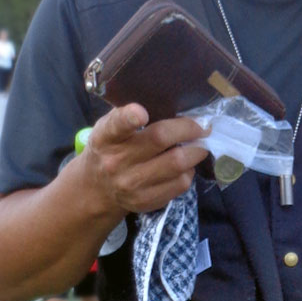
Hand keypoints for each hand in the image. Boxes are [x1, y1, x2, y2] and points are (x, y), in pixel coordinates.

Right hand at [78, 103, 210, 215]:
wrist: (97, 189)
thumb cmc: (111, 148)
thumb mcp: (109, 127)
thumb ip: (130, 114)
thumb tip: (171, 100)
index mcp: (105, 137)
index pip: (116, 126)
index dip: (129, 118)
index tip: (142, 112)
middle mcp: (116, 162)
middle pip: (160, 139)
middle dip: (190, 128)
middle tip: (204, 125)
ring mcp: (131, 184)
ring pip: (177, 163)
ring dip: (196, 151)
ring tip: (200, 143)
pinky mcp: (146, 201)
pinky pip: (181, 183)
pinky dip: (189, 170)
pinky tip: (185, 164)